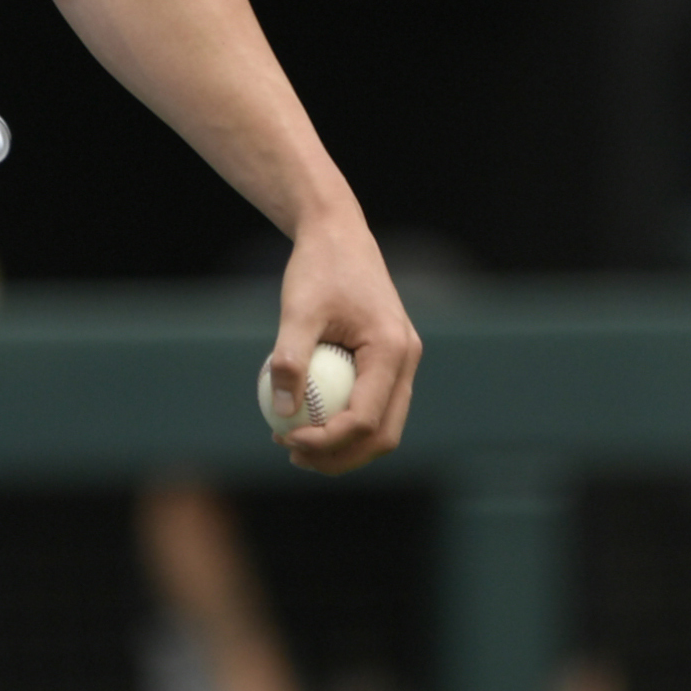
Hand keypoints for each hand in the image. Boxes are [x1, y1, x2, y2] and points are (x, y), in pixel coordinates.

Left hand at [267, 210, 419, 477]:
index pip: (366, 418)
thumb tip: (283, 413)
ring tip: (293, 443)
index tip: (287, 440)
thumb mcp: (297, 310)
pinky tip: (304, 418)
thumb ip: (290, 359)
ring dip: (343, 445)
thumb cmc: (318, 267)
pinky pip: (372, 403)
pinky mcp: (389, 359)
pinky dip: (344, 420)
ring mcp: (403, 361)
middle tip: (293, 456)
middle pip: (384, 434)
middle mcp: (408, 360)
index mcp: (394, 350)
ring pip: (382, 424)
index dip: (328, 441)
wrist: (339, 234)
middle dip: (340, 456)